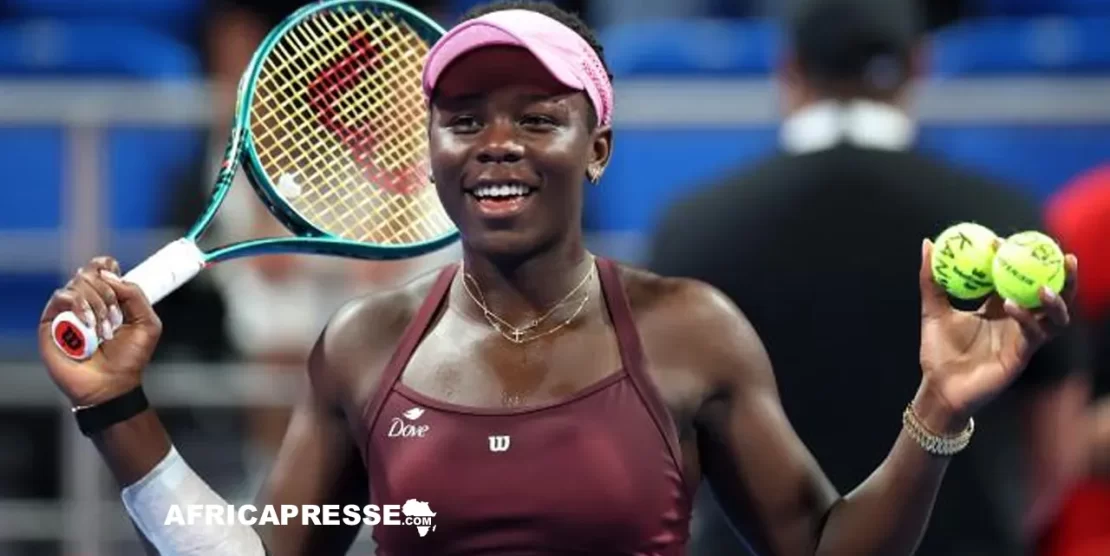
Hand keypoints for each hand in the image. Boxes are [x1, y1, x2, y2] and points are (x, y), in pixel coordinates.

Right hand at [37, 257, 161, 406]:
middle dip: (108, 293)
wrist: (112, 385)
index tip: (119, 283)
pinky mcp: (51, 321)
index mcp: (108, 297)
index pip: (102, 266)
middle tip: (116, 319)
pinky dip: (79, 305)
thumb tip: (109, 273)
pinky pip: (62, 297)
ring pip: (78, 282)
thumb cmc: (129, 358)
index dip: (108, 267)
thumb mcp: (148, 323)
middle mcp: (86, 300)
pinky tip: (88, 325)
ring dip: (97, 304)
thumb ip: (135, 294)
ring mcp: (68, 310)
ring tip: (104, 330)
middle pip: (91, 272)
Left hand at [915, 238, 1076, 430]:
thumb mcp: (932, 310)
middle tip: (1063, 257)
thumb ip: (931, 279)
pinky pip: (1033, 335)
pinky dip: (1027, 319)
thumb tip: (927, 243)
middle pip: (1050, 296)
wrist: (938, 387)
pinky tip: (1012, 306)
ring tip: (1044, 287)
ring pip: (1054, 318)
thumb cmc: (938, 351)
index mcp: (998, 308)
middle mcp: (1016, 322)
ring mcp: (1022, 340)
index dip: (1018, 259)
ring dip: (1055, 301)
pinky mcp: (1020, 357)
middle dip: (1063, 278)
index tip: (1006, 239)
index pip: (1018, 278)